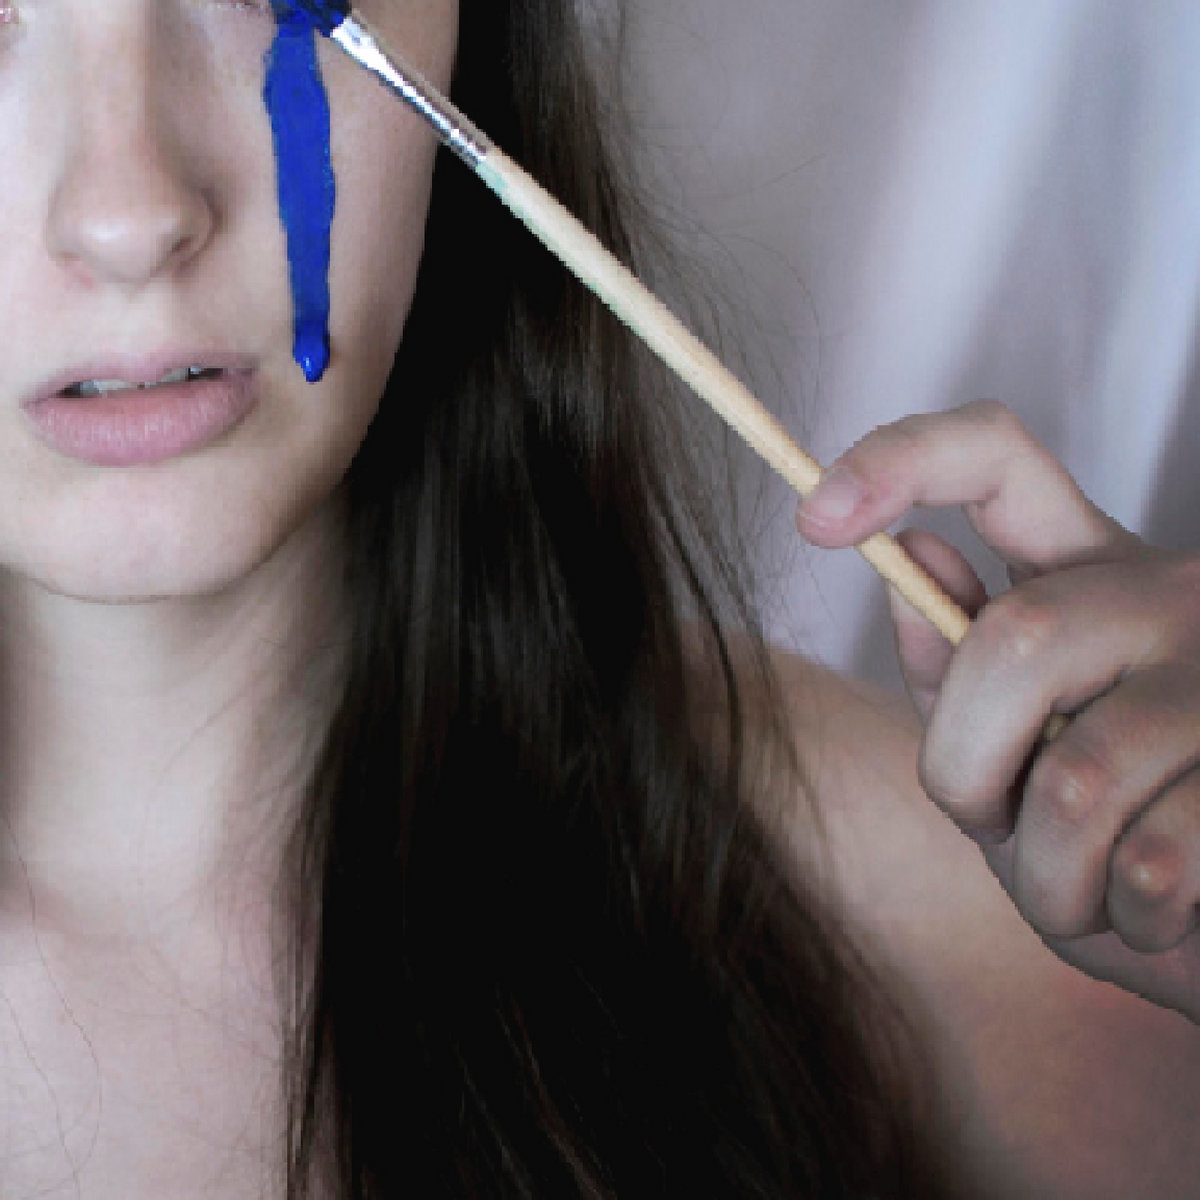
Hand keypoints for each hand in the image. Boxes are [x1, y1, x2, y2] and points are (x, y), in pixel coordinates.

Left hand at [795, 401, 1199, 1023]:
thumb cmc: (1105, 840)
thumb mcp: (1008, 753)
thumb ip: (958, 668)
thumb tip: (906, 558)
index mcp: (1091, 577)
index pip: (998, 458)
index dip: (899, 461)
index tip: (812, 516)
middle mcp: (1172, 594)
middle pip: (1014, 641)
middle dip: (964, 768)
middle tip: (994, 825)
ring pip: (1075, 778)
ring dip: (1046, 874)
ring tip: (1086, 893)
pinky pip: (1151, 863)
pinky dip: (1120, 919)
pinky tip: (1153, 914)